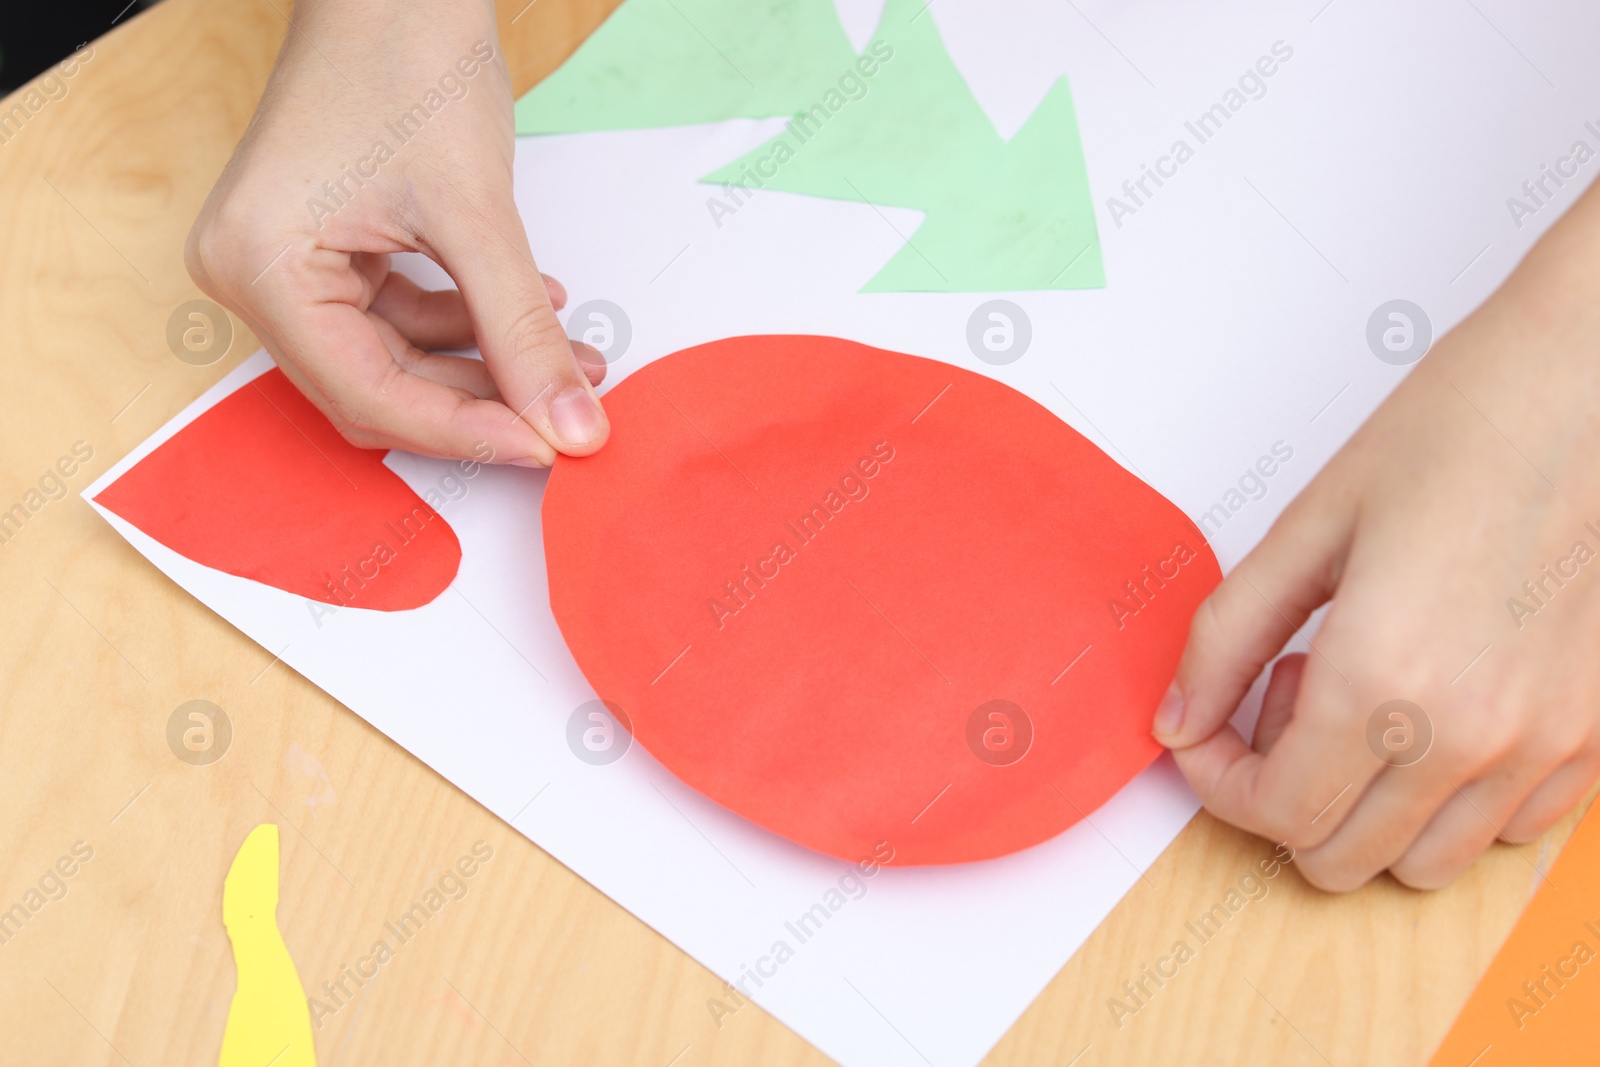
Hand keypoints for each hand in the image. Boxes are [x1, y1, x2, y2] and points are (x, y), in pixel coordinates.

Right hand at [185, 0, 606, 465]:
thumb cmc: (408, 60)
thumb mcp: (478, 213)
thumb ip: (523, 331)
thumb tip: (571, 424)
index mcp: (259, 267)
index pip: (369, 396)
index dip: (466, 430)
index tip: (547, 445)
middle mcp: (252, 275)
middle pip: (376, 390)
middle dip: (479, 402)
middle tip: (566, 412)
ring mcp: (284, 264)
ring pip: (394, 363)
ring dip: (484, 366)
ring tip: (570, 356)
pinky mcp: (322, 250)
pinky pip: (396, 321)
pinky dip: (465, 325)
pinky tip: (533, 312)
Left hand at [1156, 183, 1599, 890]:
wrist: (1592, 381)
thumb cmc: (1459, 430)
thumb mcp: (1311, 527)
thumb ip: (1225, 637)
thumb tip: (1175, 719)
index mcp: (1382, 681)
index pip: (1275, 814)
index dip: (1219, 784)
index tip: (1209, 731)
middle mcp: (1469, 736)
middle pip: (1339, 859)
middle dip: (1283, 796)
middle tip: (1286, 693)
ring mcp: (1545, 744)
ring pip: (1424, 863)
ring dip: (1368, 805)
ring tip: (1365, 696)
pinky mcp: (1596, 733)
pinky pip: (1507, 830)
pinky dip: (1451, 800)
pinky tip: (1438, 705)